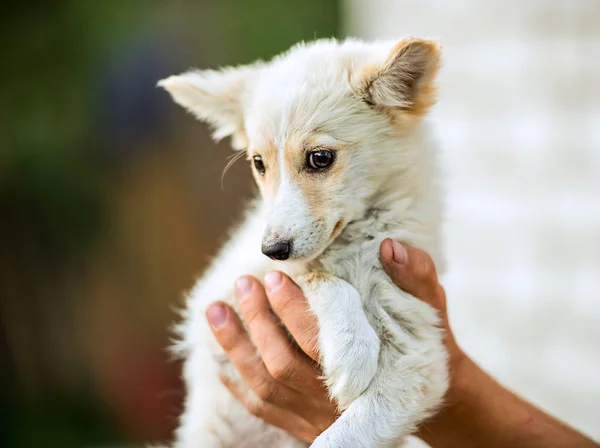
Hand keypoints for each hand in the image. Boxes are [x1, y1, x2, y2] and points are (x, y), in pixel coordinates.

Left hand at [205, 239, 457, 442]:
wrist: (429, 398)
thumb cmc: (428, 348)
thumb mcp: (433, 311)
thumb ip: (418, 278)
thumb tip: (389, 246)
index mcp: (365, 372)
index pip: (319, 342)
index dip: (292, 309)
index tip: (275, 275)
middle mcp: (336, 402)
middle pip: (283, 364)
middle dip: (259, 322)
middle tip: (244, 283)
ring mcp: (317, 419)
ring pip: (266, 387)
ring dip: (237, 347)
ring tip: (215, 309)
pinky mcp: (306, 429)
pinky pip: (263, 410)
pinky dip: (237, 382)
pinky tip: (219, 356)